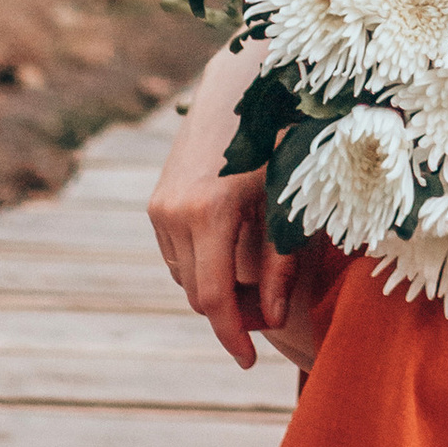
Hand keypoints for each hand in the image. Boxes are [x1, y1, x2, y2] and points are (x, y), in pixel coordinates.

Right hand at [149, 38, 292, 369]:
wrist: (243, 83)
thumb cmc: (282, 138)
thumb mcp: (291, 201)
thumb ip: (282, 264)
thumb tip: (271, 321)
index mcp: (210, 213)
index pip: (215, 300)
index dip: (232, 337)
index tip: (249, 363)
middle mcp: (174, 213)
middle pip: (198, 293)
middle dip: (229, 315)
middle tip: (266, 316)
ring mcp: (160, 206)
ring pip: (184, 276)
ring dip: (215, 288)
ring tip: (257, 281)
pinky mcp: (156, 201)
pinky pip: (176, 254)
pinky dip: (202, 264)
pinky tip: (235, 249)